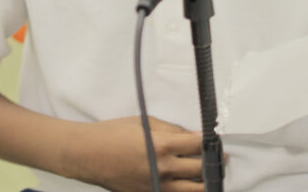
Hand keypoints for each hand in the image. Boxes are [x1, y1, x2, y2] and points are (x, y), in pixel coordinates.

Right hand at [72, 115, 206, 191]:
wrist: (87, 155)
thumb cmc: (112, 134)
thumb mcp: (144, 123)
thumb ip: (172, 130)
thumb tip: (193, 135)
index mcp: (162, 146)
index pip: (199, 144)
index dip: (211, 141)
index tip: (216, 138)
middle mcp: (163, 169)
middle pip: (202, 169)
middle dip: (214, 162)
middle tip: (220, 157)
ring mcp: (157, 186)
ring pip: (195, 190)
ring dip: (206, 182)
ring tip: (210, 174)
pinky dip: (186, 191)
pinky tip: (189, 184)